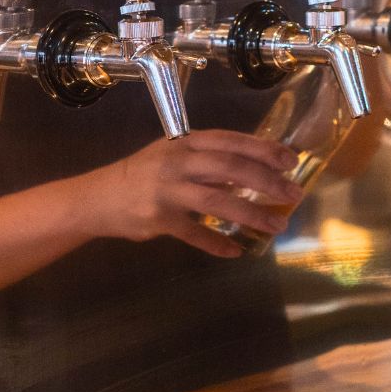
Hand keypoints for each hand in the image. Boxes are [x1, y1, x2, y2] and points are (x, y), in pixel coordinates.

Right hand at [79, 130, 303, 257]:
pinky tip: (237, 250)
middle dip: (267, 181)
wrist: (97, 198)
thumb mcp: (174, 155)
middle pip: (230, 168)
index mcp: (186, 143)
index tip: (291, 160)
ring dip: (252, 214)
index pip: (232, 141)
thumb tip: (255, 169)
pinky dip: (217, 243)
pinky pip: (194, 234)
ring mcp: (167, 191)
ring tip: (277, 225)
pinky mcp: (158, 220)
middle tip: (293, 194)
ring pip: (217, 201)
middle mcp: (178, 163)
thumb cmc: (144, 174)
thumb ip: (209, 160)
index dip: (264, 149)